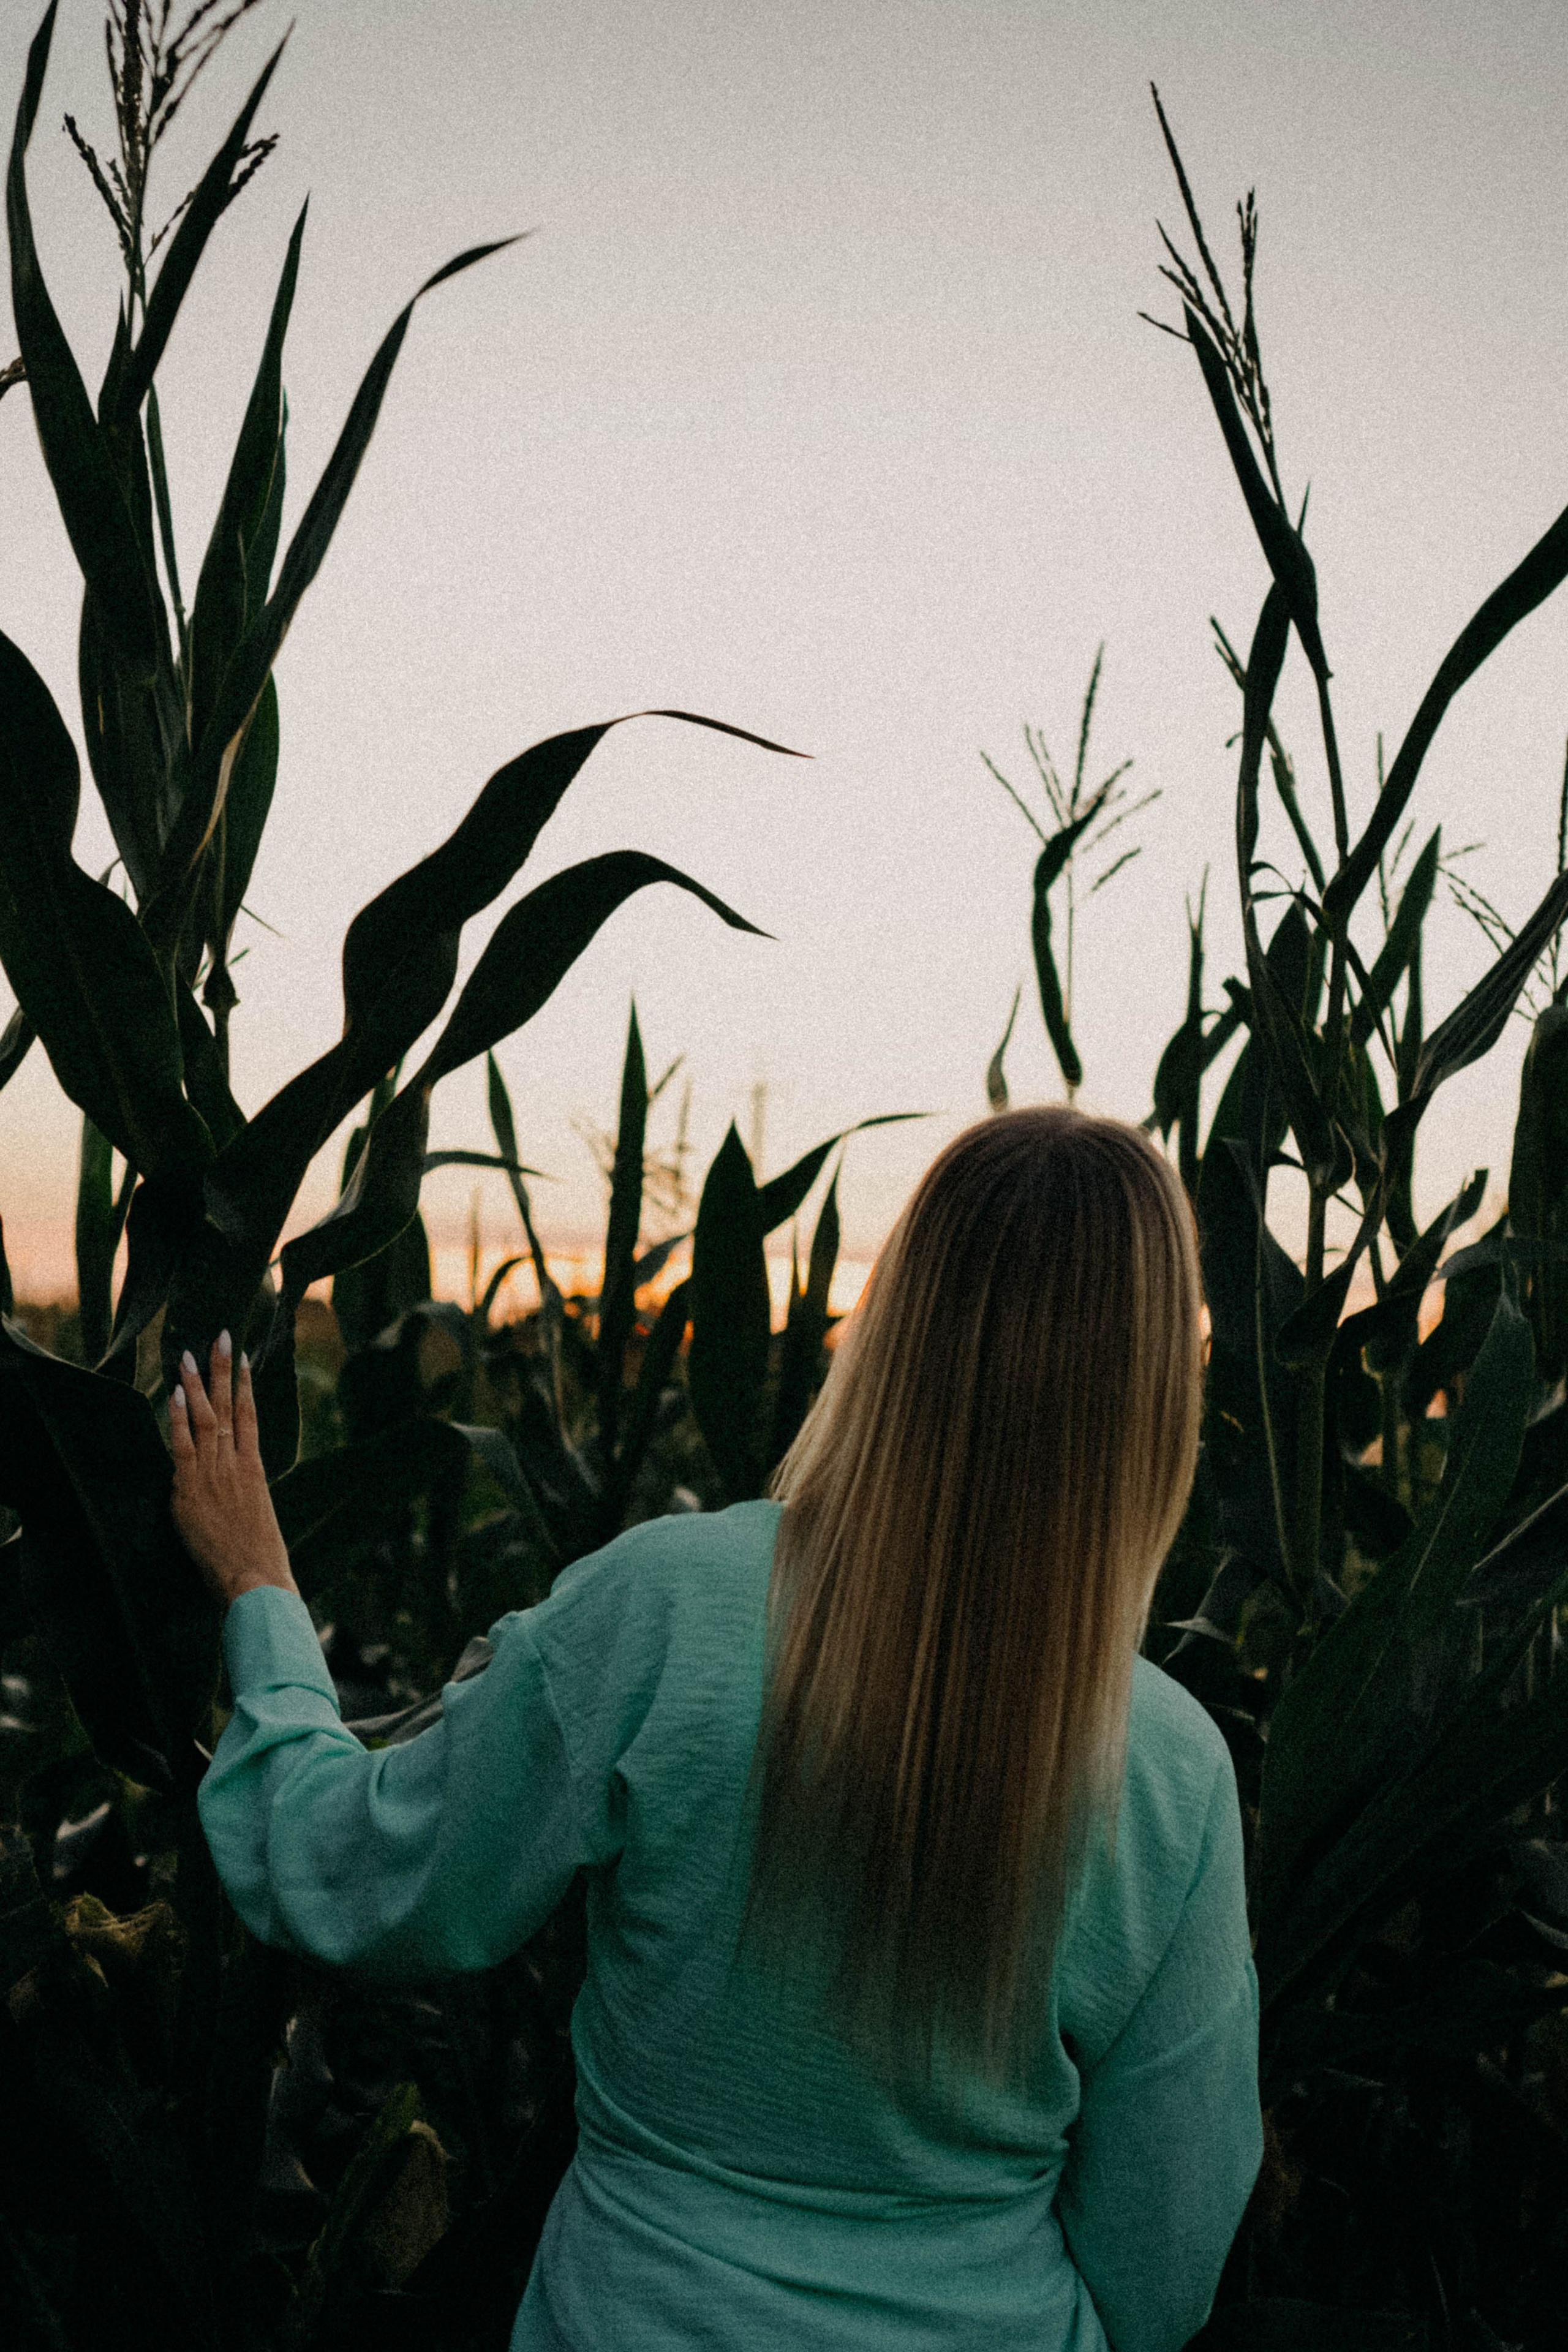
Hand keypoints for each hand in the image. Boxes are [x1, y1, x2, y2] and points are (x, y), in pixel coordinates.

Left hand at [170, 1332, 298, 1610]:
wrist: (256, 1578)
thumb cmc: (260, 1560)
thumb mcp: (257, 1518)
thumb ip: (240, 1495)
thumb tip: (230, 1489)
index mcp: (255, 1470)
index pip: (250, 1416)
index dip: (245, 1385)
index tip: (242, 1358)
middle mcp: (236, 1464)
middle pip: (231, 1406)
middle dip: (224, 1370)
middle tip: (220, 1335)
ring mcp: (215, 1473)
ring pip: (207, 1418)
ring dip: (198, 1384)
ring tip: (188, 1354)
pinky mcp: (193, 1488)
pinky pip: (185, 1445)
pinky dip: (180, 1418)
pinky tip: (177, 1394)